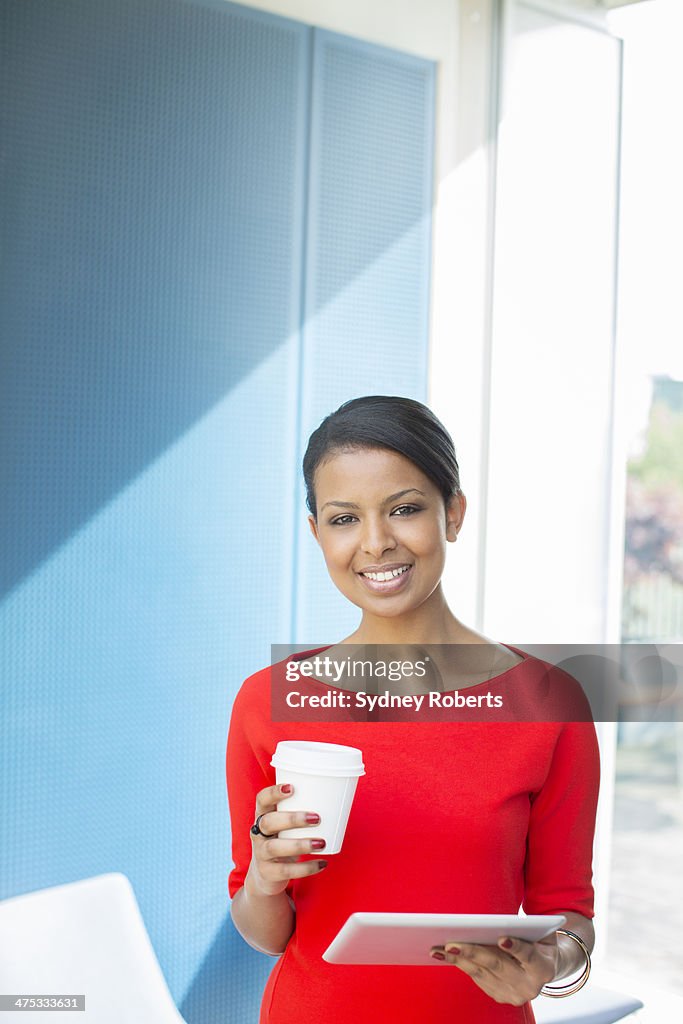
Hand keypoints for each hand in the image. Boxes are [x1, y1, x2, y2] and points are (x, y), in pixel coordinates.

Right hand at [248, 783, 327, 896]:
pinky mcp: (267, 873)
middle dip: (292, 819)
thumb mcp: (286, 826)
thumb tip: (337, 798)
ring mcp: (260, 854)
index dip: (273, 792)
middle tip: (316, 818)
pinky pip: (286, 871)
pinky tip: (322, 863)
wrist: (266, 875)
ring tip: (321, 843)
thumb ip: (300, 812)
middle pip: (268, 822)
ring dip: (300, 844)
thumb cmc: (283, 840)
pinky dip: (306, 867)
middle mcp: (258, 833)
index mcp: (263, 816)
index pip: (261, 800)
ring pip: (275, 847)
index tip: (291, 788)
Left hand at [429, 933, 558, 1005]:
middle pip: (497, 966)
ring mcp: (513, 994)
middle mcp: (529, 987)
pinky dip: (461, 964)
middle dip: (473, 953)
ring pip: (481, 973)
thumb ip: (530, 928)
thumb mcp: (542, 931)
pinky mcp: (499, 996)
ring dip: (458, 960)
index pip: (528, 956)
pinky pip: (477, 978)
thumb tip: (503, 922)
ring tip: (437, 949)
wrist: (545, 966)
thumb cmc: (540, 940)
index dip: (515, 948)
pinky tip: (445, 955)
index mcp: (543, 968)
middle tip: (451, 944)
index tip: (501, 938)